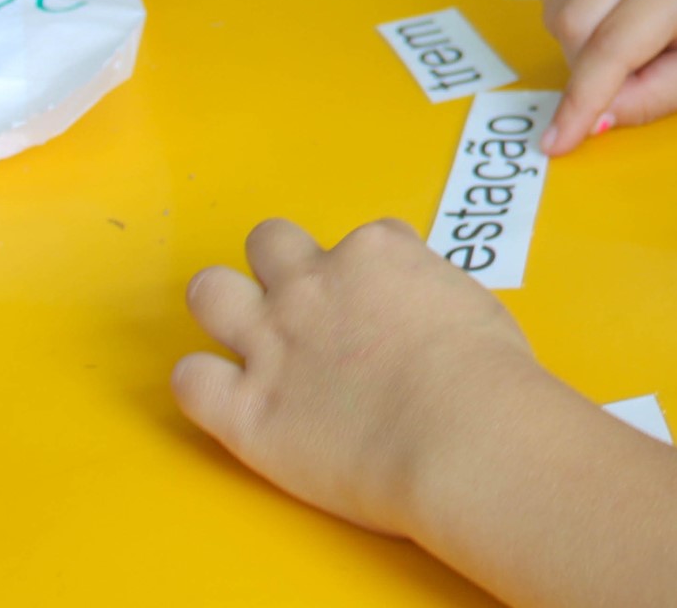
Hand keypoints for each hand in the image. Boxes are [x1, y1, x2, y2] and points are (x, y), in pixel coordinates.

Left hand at [172, 218, 538, 535]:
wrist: (464, 434)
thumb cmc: (486, 376)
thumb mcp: (470, 303)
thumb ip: (428, 294)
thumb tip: (420, 315)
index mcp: (375, 252)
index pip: (361, 240)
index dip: (368, 273)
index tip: (379, 305)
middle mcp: (314, 284)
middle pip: (268, 242)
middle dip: (278, 265)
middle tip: (301, 306)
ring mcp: (274, 343)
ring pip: (209, 292)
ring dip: (224, 308)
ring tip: (247, 338)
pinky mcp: (247, 409)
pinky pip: (190, 380)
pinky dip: (202, 384)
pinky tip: (228, 398)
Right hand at [540, 0, 676, 153]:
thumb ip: (648, 100)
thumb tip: (588, 122)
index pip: (609, 48)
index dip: (580, 102)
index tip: (558, 143)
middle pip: (571, 23)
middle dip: (585, 69)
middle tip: (632, 77)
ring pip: (557, 4)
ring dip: (578, 42)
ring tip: (632, 44)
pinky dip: (573, 14)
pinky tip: (614, 17)